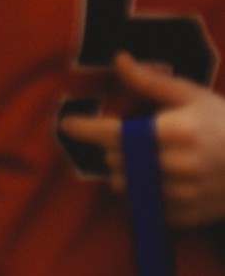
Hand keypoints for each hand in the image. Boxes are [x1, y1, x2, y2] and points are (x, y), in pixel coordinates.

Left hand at [59, 52, 224, 229]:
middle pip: (114, 160)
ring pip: (123, 187)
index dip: (84, 128)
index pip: (114, 133)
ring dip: (124, 173)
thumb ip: (150, 81)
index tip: (66, 124)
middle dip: (113, 149)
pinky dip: (142, 195)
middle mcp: (177, 165)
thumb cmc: (224, 123)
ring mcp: (182, 195)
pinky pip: (142, 208)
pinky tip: (160, 180)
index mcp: (176, 132)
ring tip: (146, 160)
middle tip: (130, 140)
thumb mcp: (192, 95)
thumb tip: (118, 59)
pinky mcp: (186, 216)